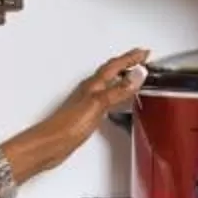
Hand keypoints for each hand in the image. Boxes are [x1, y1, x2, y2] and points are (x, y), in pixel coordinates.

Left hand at [6, 48, 149, 178]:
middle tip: (140, 59)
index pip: (116, 65)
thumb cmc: (68, 125)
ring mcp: (88, 102)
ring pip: (108, 83)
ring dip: (122, 77)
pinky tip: (117, 101)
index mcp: (93, 85)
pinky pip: (106, 98)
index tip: (145, 53)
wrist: (52, 144)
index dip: (131, 58)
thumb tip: (138, 74)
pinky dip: (116, 94)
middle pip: (111, 71)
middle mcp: (90, 90)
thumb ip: (119, 89)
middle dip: (127, 63)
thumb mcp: (98, 104)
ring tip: (134, 75)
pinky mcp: (87, 114)